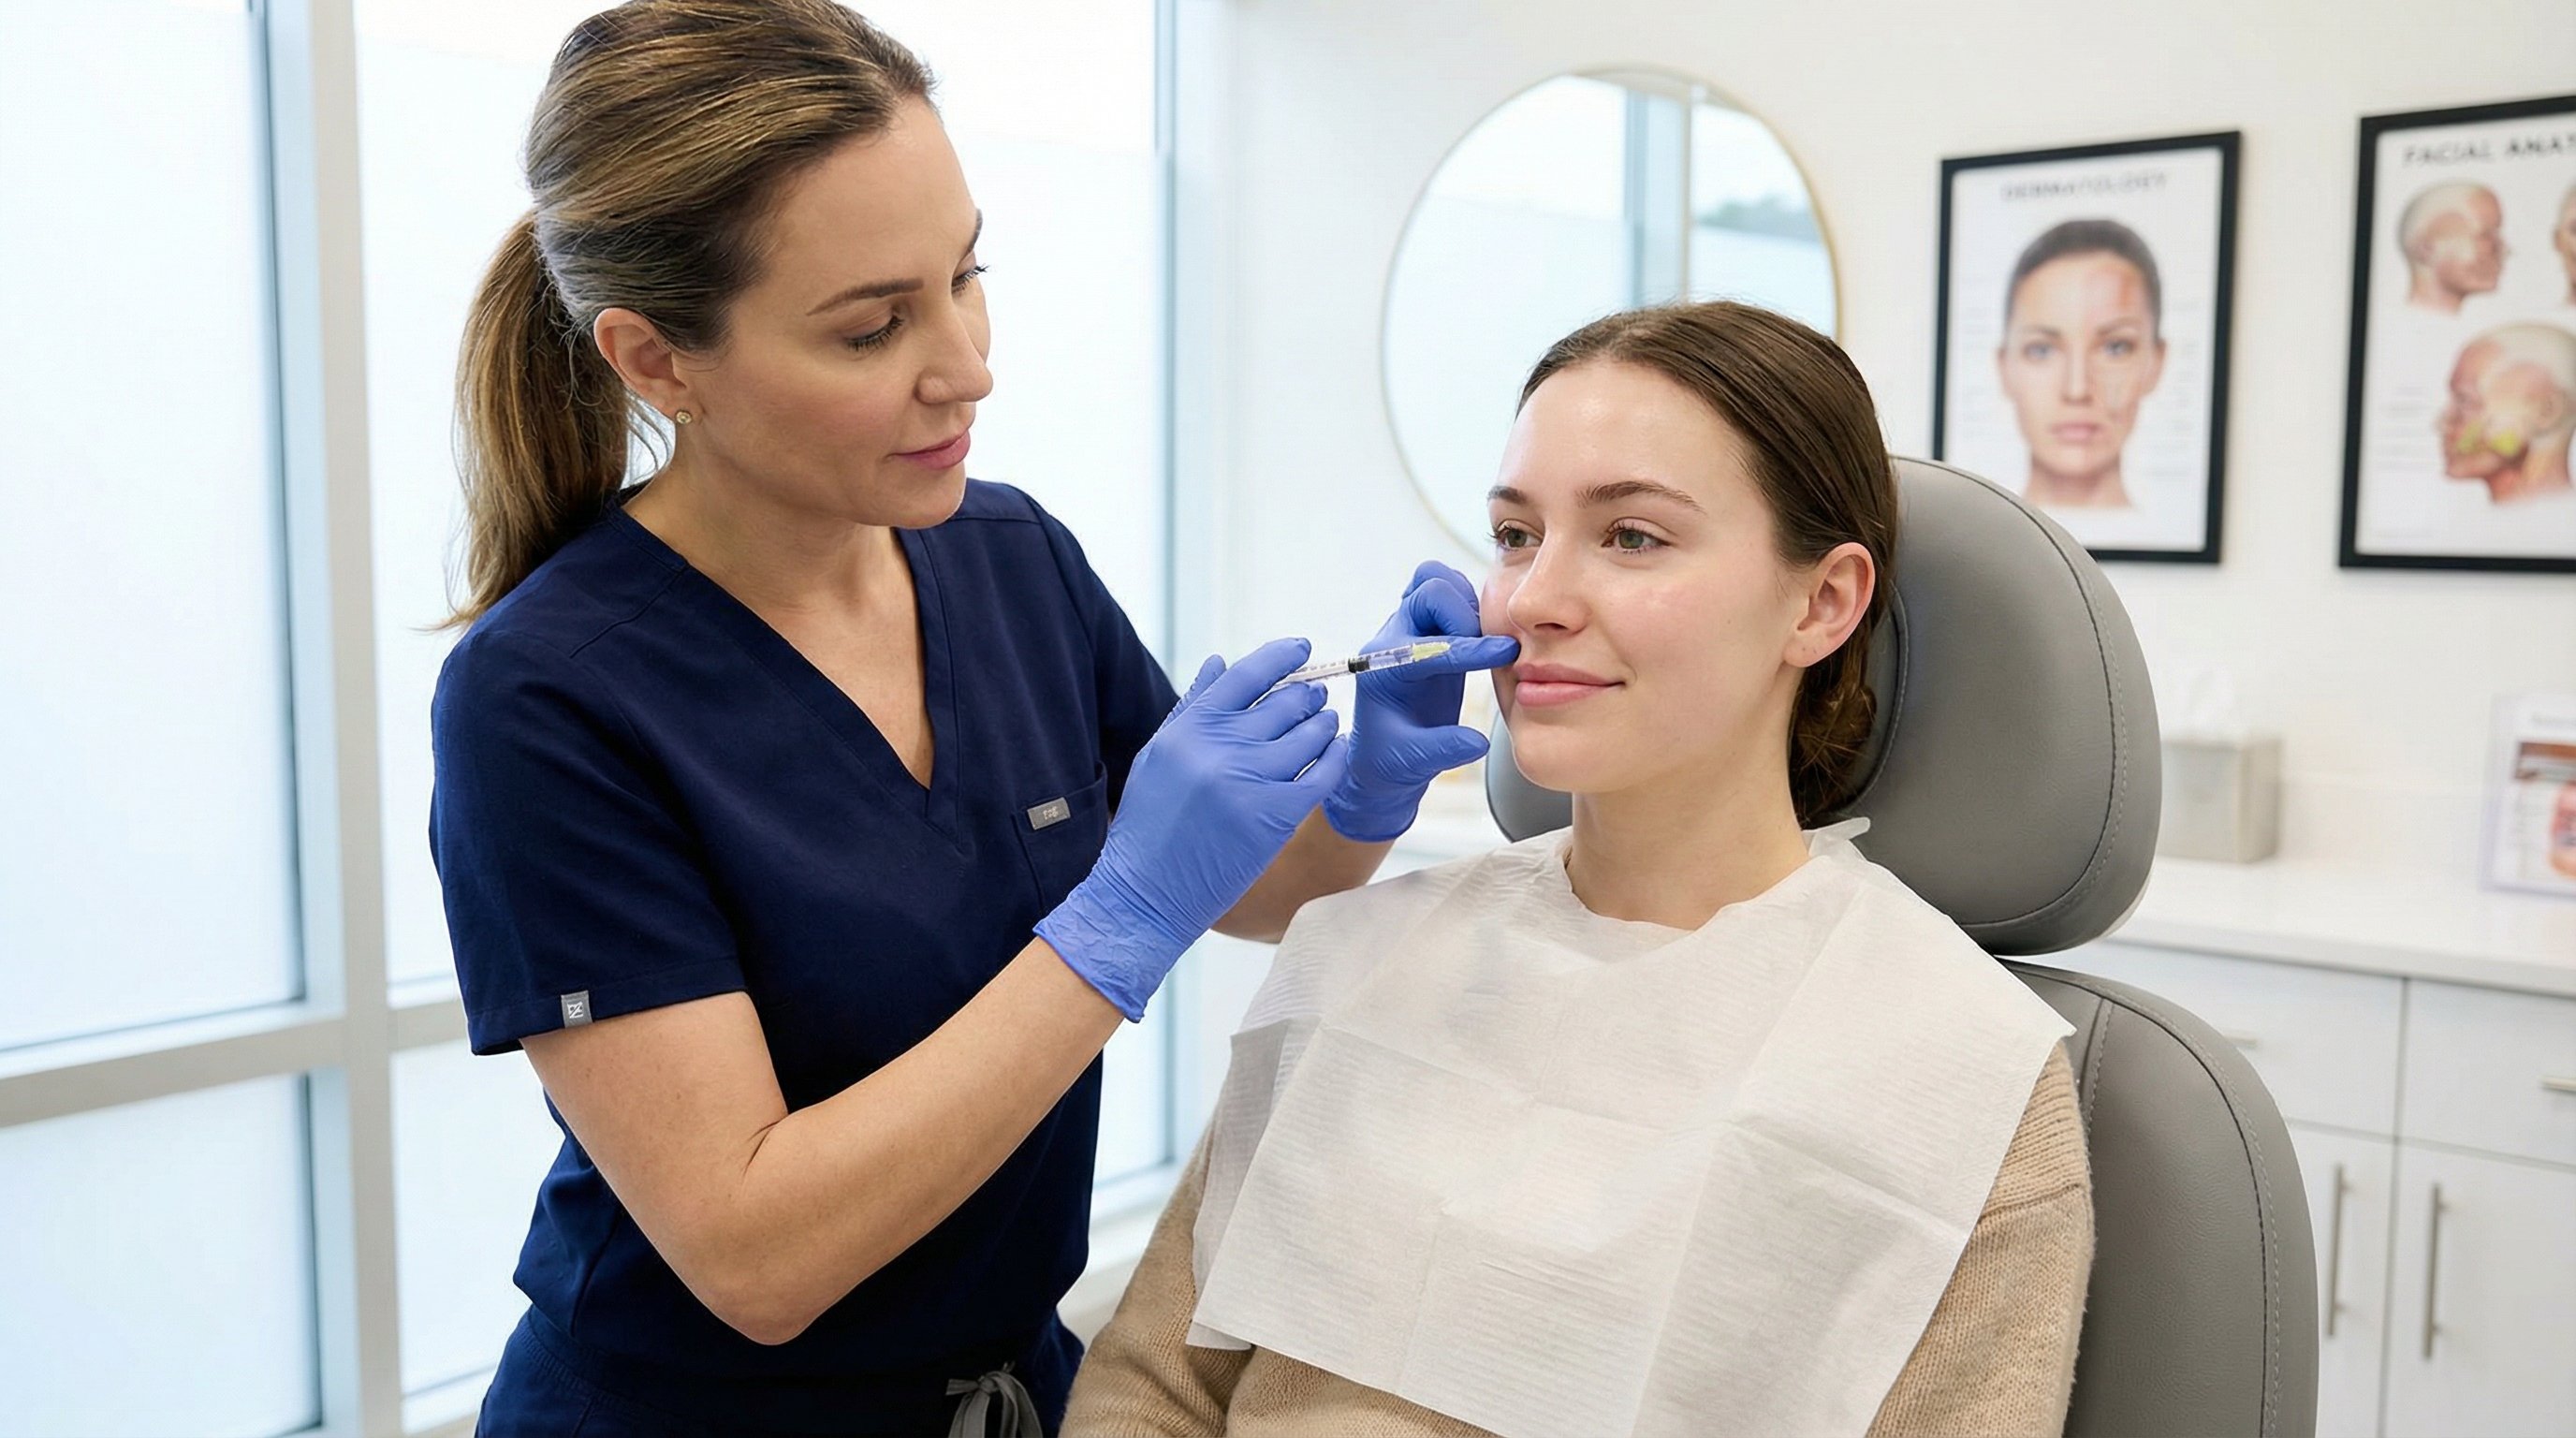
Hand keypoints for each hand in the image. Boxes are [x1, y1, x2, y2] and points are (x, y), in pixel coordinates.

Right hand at [1038, 638, 1348, 1018]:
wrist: (1147, 892)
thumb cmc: (1149, 825)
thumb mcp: (1159, 755)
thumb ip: (1192, 706)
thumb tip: (1220, 661)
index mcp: (1191, 728)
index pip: (1247, 674)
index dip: (1280, 656)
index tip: (1300, 648)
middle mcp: (1222, 748)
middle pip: (1286, 701)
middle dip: (1306, 694)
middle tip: (1314, 696)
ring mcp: (1252, 781)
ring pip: (1310, 733)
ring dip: (1324, 723)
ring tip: (1324, 723)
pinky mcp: (1276, 816)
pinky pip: (1323, 773)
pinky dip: (1335, 757)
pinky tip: (1335, 752)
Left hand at [1321, 561, 1519, 842]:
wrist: (1385, 755)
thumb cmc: (1391, 759)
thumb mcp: (1412, 761)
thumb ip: (1442, 750)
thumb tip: (1477, 742)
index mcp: (1382, 665)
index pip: (1426, 643)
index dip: (1468, 649)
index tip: (1504, 653)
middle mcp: (1395, 638)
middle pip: (1427, 587)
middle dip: (1463, 612)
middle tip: (1488, 647)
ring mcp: (1414, 630)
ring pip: (1438, 580)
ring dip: (1469, 603)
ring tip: (1489, 640)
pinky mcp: (1435, 631)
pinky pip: (1453, 594)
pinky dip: (1474, 606)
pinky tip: (1490, 639)